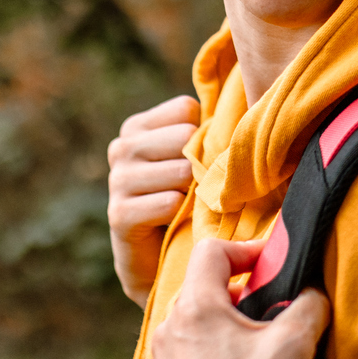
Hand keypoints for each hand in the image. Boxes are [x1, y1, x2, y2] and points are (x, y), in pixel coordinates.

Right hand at [106, 94, 200, 305]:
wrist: (160, 264)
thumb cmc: (186, 204)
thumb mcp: (194, 160)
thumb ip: (206, 129)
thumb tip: (241, 94)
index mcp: (137, 128)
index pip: (185, 110)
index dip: (204, 136)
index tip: (199, 160)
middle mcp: (122, 148)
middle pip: (184, 136)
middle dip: (200, 165)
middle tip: (195, 189)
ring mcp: (116, 180)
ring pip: (180, 170)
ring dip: (193, 191)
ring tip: (187, 205)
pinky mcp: (119, 214)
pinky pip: (169, 202)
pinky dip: (181, 214)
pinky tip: (175, 222)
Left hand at [138, 235, 329, 358]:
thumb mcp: (294, 346)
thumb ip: (309, 306)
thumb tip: (313, 293)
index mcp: (196, 309)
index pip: (212, 251)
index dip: (244, 249)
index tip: (268, 264)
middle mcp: (167, 333)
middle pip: (199, 294)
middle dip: (234, 297)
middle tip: (267, 316)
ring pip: (187, 336)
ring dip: (217, 336)